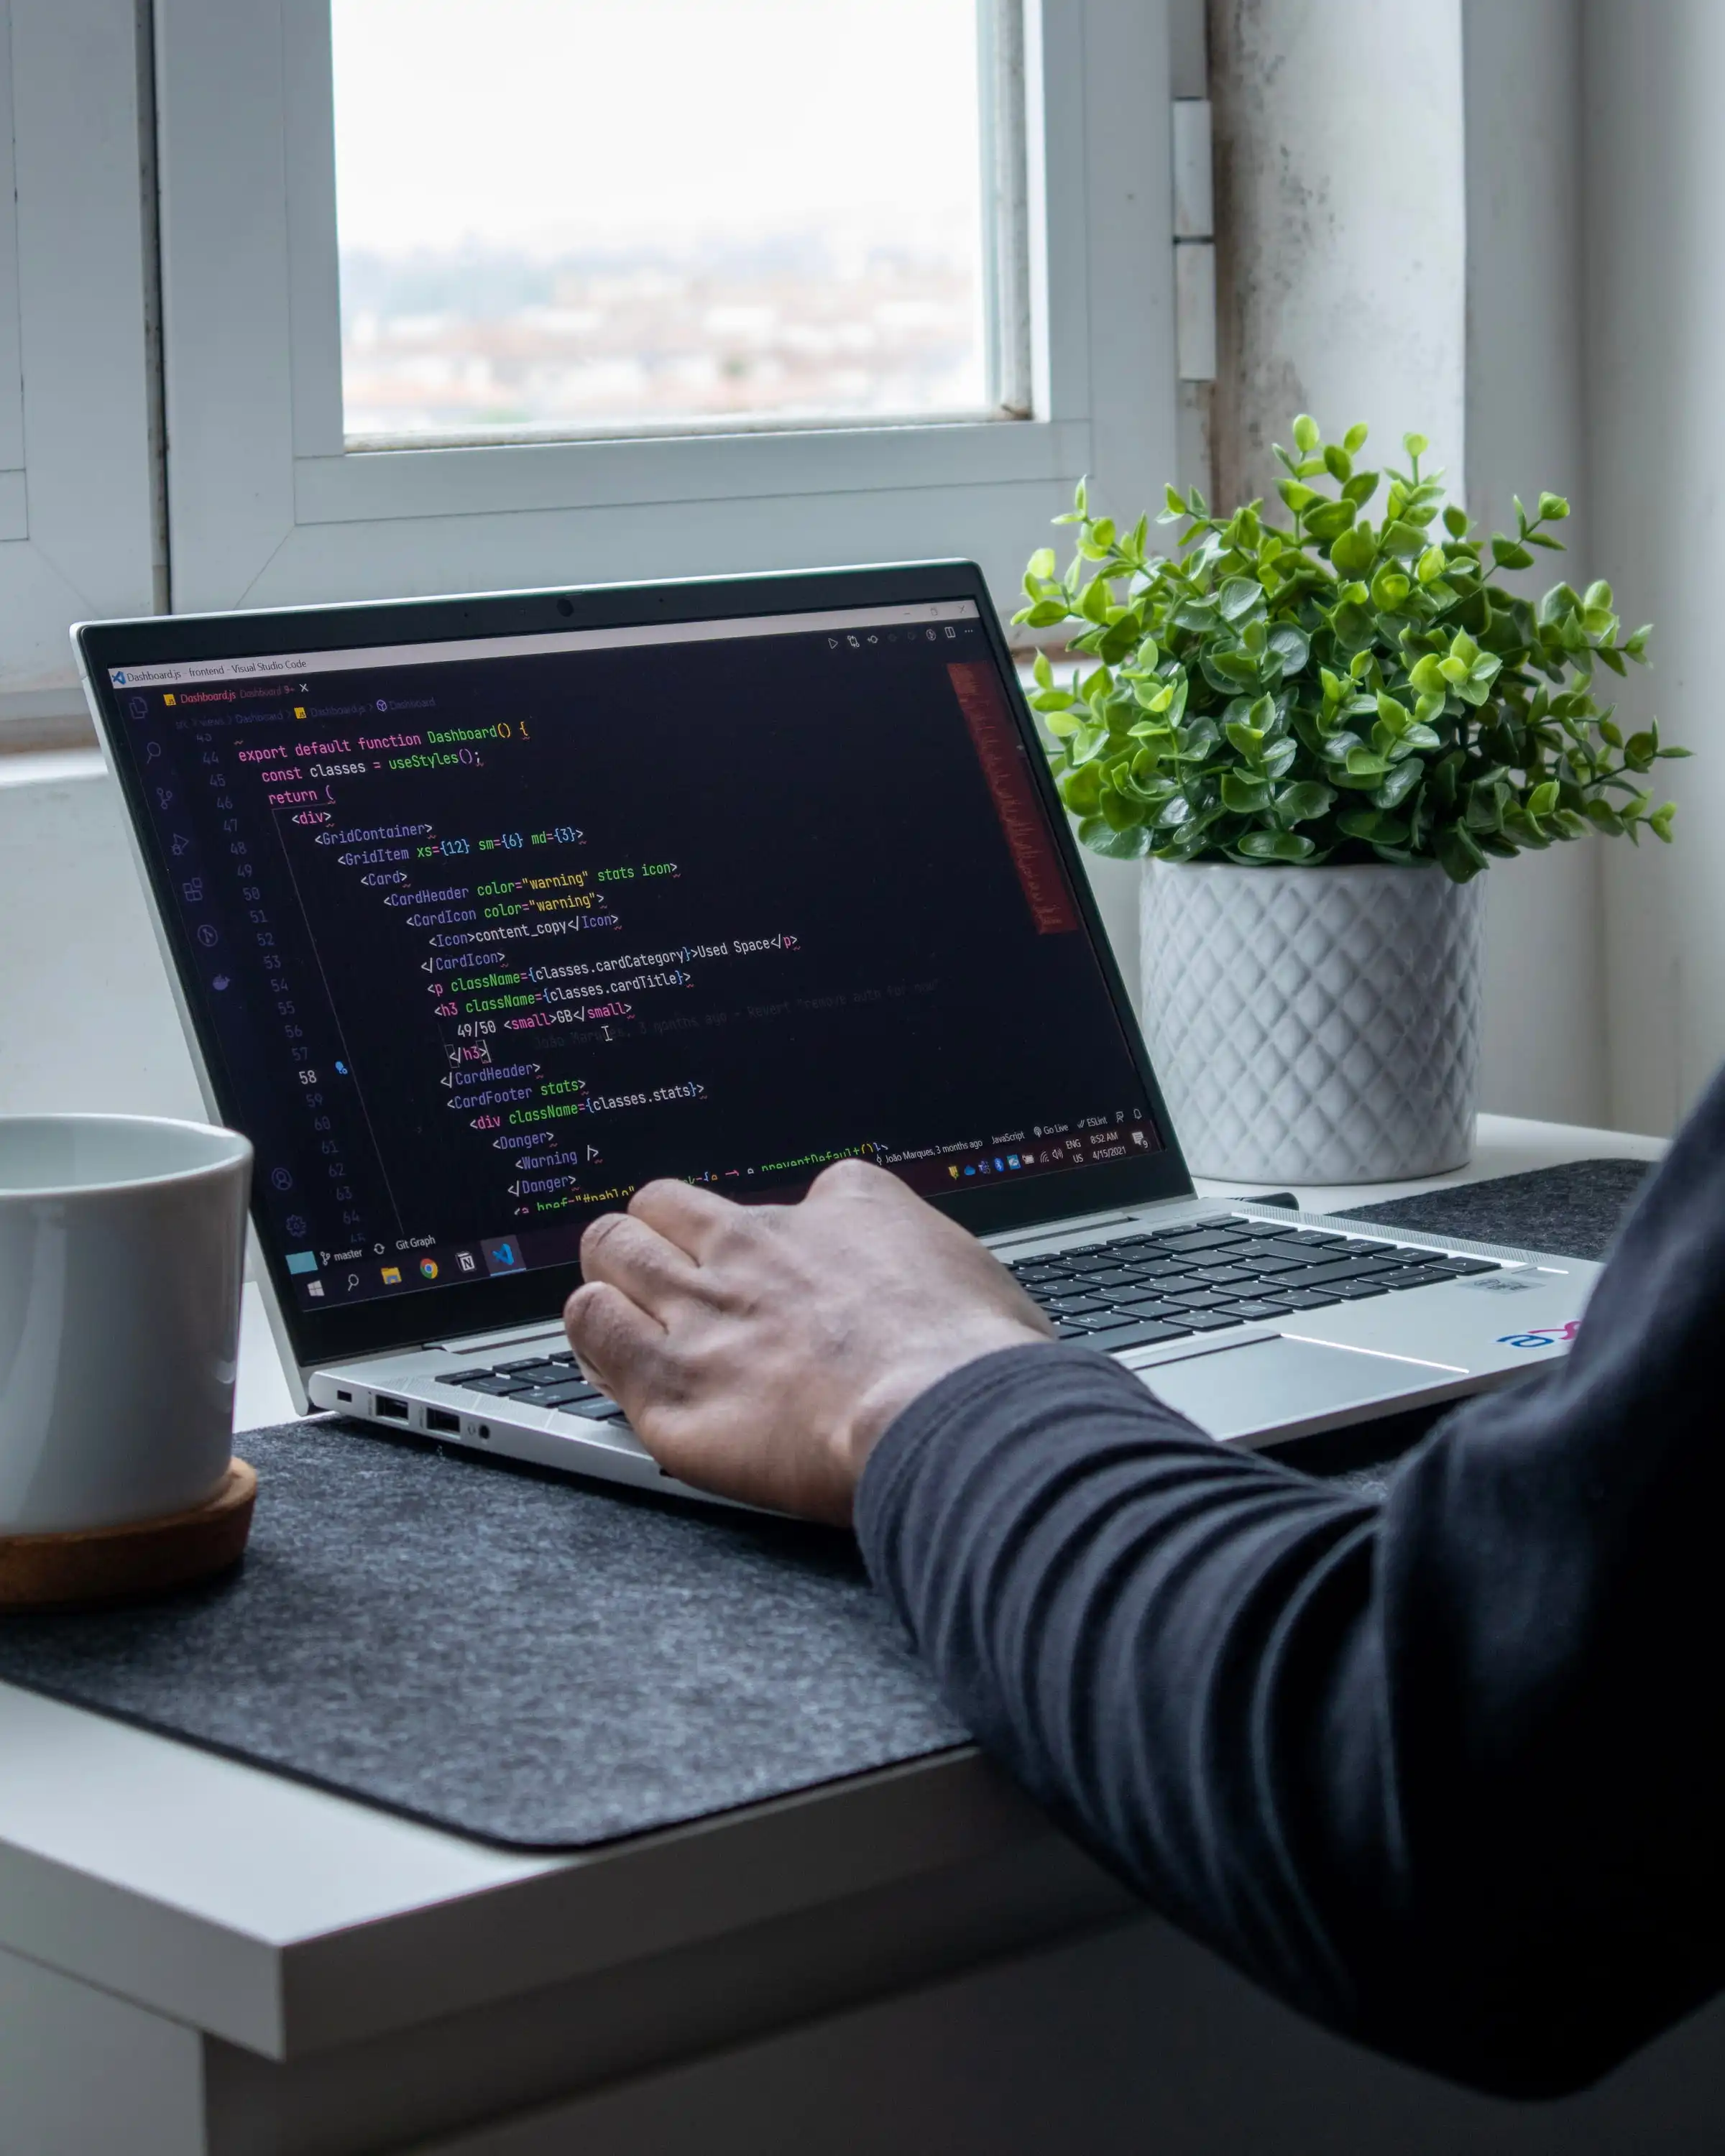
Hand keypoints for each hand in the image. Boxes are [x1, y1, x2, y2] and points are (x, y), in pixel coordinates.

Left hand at [562, 1159, 1054, 1522]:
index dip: (778, 1238)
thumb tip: (937, 1292)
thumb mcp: (974, 1275)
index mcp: (846, 1209)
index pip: (788, 1199)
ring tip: (621, 1301)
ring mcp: (708, 1310)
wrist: (947, 1416)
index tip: (779, 1273)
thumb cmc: (978, 1364)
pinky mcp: (670, 1382)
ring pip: (614, 1250)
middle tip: (666, 1271)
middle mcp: (761, 1247)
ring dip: (615, 1273)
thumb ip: (930, 1270)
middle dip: (660, 1232)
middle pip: (668, 1205)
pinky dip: (593, 1330)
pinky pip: (592, 1326)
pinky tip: (605, 1346)